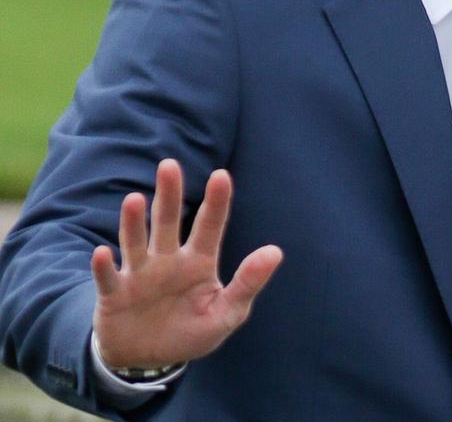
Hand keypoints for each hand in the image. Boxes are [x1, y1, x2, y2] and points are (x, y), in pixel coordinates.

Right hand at [91, 159, 282, 368]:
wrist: (148, 359)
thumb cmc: (190, 329)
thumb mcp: (226, 313)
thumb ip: (248, 283)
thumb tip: (275, 252)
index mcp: (198, 261)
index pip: (209, 226)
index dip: (216, 202)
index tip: (222, 175)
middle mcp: (167, 259)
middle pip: (167, 222)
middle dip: (169, 195)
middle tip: (169, 166)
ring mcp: (140, 274)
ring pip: (136, 242)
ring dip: (134, 222)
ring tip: (133, 199)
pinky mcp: (116, 295)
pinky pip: (109, 278)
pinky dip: (104, 267)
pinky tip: (102, 253)